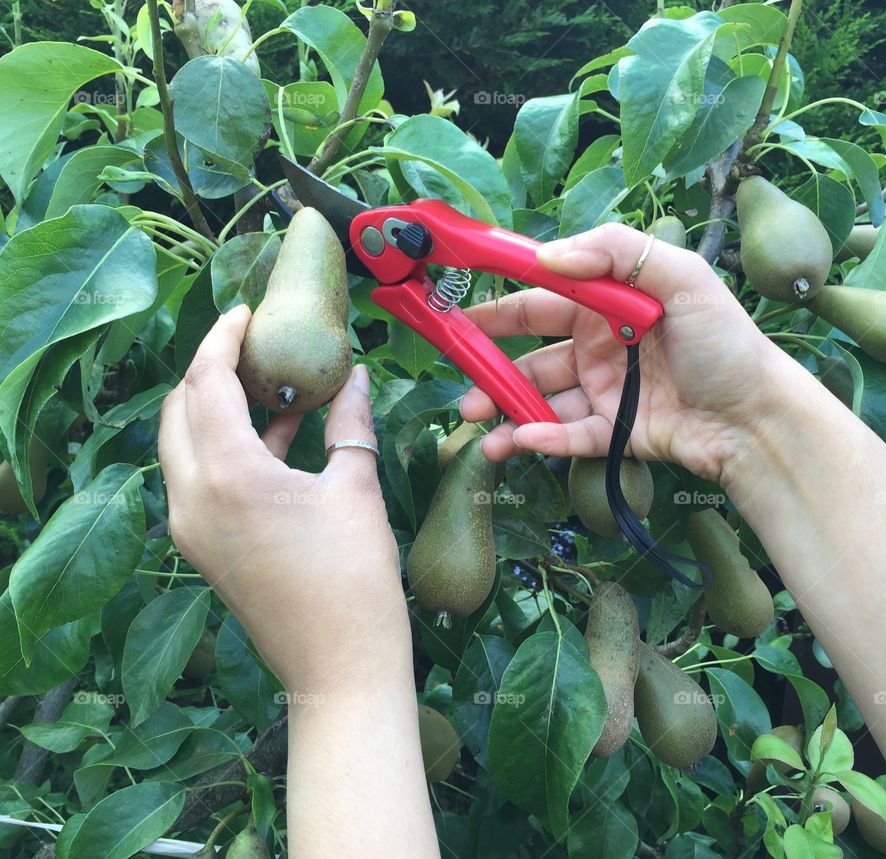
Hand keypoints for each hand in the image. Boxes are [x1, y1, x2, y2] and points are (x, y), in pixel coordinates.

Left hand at [158, 306, 408, 692]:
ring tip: (271, 382)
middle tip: (256, 345)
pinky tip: (278, 432)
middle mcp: (192, 496)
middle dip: (211, 369)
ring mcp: (191, 526)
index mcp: (228, 474)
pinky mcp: (203, 546)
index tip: (247, 312)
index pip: (206, 382)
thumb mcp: (355, 488)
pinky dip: (229, 446)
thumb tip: (357, 378)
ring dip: (219, 407)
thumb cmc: (355, 577)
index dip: (223, 338)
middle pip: (180, 409)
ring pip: (185, 443)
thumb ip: (349, 424)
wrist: (339, 667)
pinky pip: (201, 477)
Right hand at [461, 223, 787, 481]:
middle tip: (458, 378)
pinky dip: (542, 438)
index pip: (544, 298)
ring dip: (505, 410)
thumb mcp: (684, 279)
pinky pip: (568, 435)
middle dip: (490, 365)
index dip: (501, 303)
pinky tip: (519, 441)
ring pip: (541, 400)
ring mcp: (604, 392)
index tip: (459, 311)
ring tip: (475, 422)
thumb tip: (548, 256)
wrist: (757, 418)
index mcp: (610, 305)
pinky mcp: (612, 433)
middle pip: (531, 354)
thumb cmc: (726, 343)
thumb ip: (619, 253)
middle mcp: (600, 346)